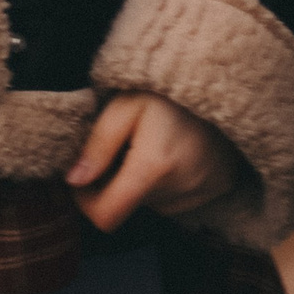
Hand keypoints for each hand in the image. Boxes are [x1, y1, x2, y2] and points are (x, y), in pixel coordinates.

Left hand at [66, 93, 243, 232]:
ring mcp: (202, 193)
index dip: (85, 202)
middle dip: (116, 182)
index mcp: (152, 167)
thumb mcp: (124, 105)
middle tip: (121, 145)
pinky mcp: (217, 190)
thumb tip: (74, 180)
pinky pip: (177, 200)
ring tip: (150, 143)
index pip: (106, 216)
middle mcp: (180, 189)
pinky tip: (172, 152)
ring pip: (152, 203)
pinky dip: (167, 183)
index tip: (82, 178)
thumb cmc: (165, 89)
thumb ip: (98, 145)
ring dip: (142, 183)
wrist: (220, 77)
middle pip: (129, 207)